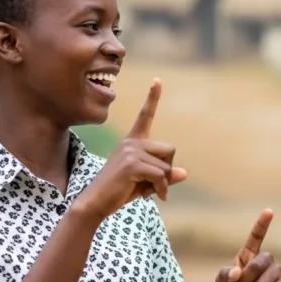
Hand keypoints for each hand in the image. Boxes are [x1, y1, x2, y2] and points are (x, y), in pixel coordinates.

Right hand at [77, 78, 187, 219]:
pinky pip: (161, 176)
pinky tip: (154, 196)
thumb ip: (164, 176)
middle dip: (167, 169)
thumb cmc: (119, 192)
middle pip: (170, 149)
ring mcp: (131, 151)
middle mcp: (132, 142)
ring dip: (163, 183)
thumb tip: (185, 173)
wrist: (95, 202)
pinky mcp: (133, 163)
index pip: (146, 115)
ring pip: (167, 166)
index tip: (157, 80)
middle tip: (152, 183)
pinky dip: (162, 189)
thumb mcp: (146, 182)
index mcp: (133, 141)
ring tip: (146, 190)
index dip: (153, 97)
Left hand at [215, 209, 280, 281]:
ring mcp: (276, 272)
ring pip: (264, 281)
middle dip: (244, 281)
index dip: (262, 224)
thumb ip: (223, 276)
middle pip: (259, 263)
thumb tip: (237, 272)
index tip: (269, 211)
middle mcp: (265, 259)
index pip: (257, 236)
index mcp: (248, 254)